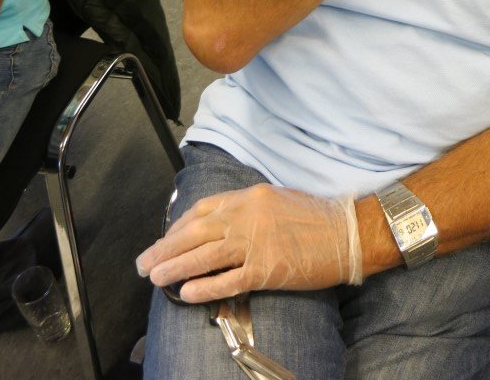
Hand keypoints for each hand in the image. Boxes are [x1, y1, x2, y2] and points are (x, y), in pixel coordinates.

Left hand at [136, 184, 362, 302]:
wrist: (346, 233)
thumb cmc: (314, 216)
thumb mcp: (276, 199)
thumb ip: (247, 209)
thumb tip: (218, 224)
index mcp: (249, 197)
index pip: (203, 210)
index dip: (179, 226)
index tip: (166, 239)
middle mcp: (247, 216)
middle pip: (196, 232)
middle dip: (166, 248)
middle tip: (144, 263)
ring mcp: (256, 243)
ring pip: (205, 256)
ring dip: (175, 267)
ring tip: (156, 278)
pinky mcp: (266, 270)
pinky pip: (227, 280)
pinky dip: (204, 287)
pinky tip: (186, 293)